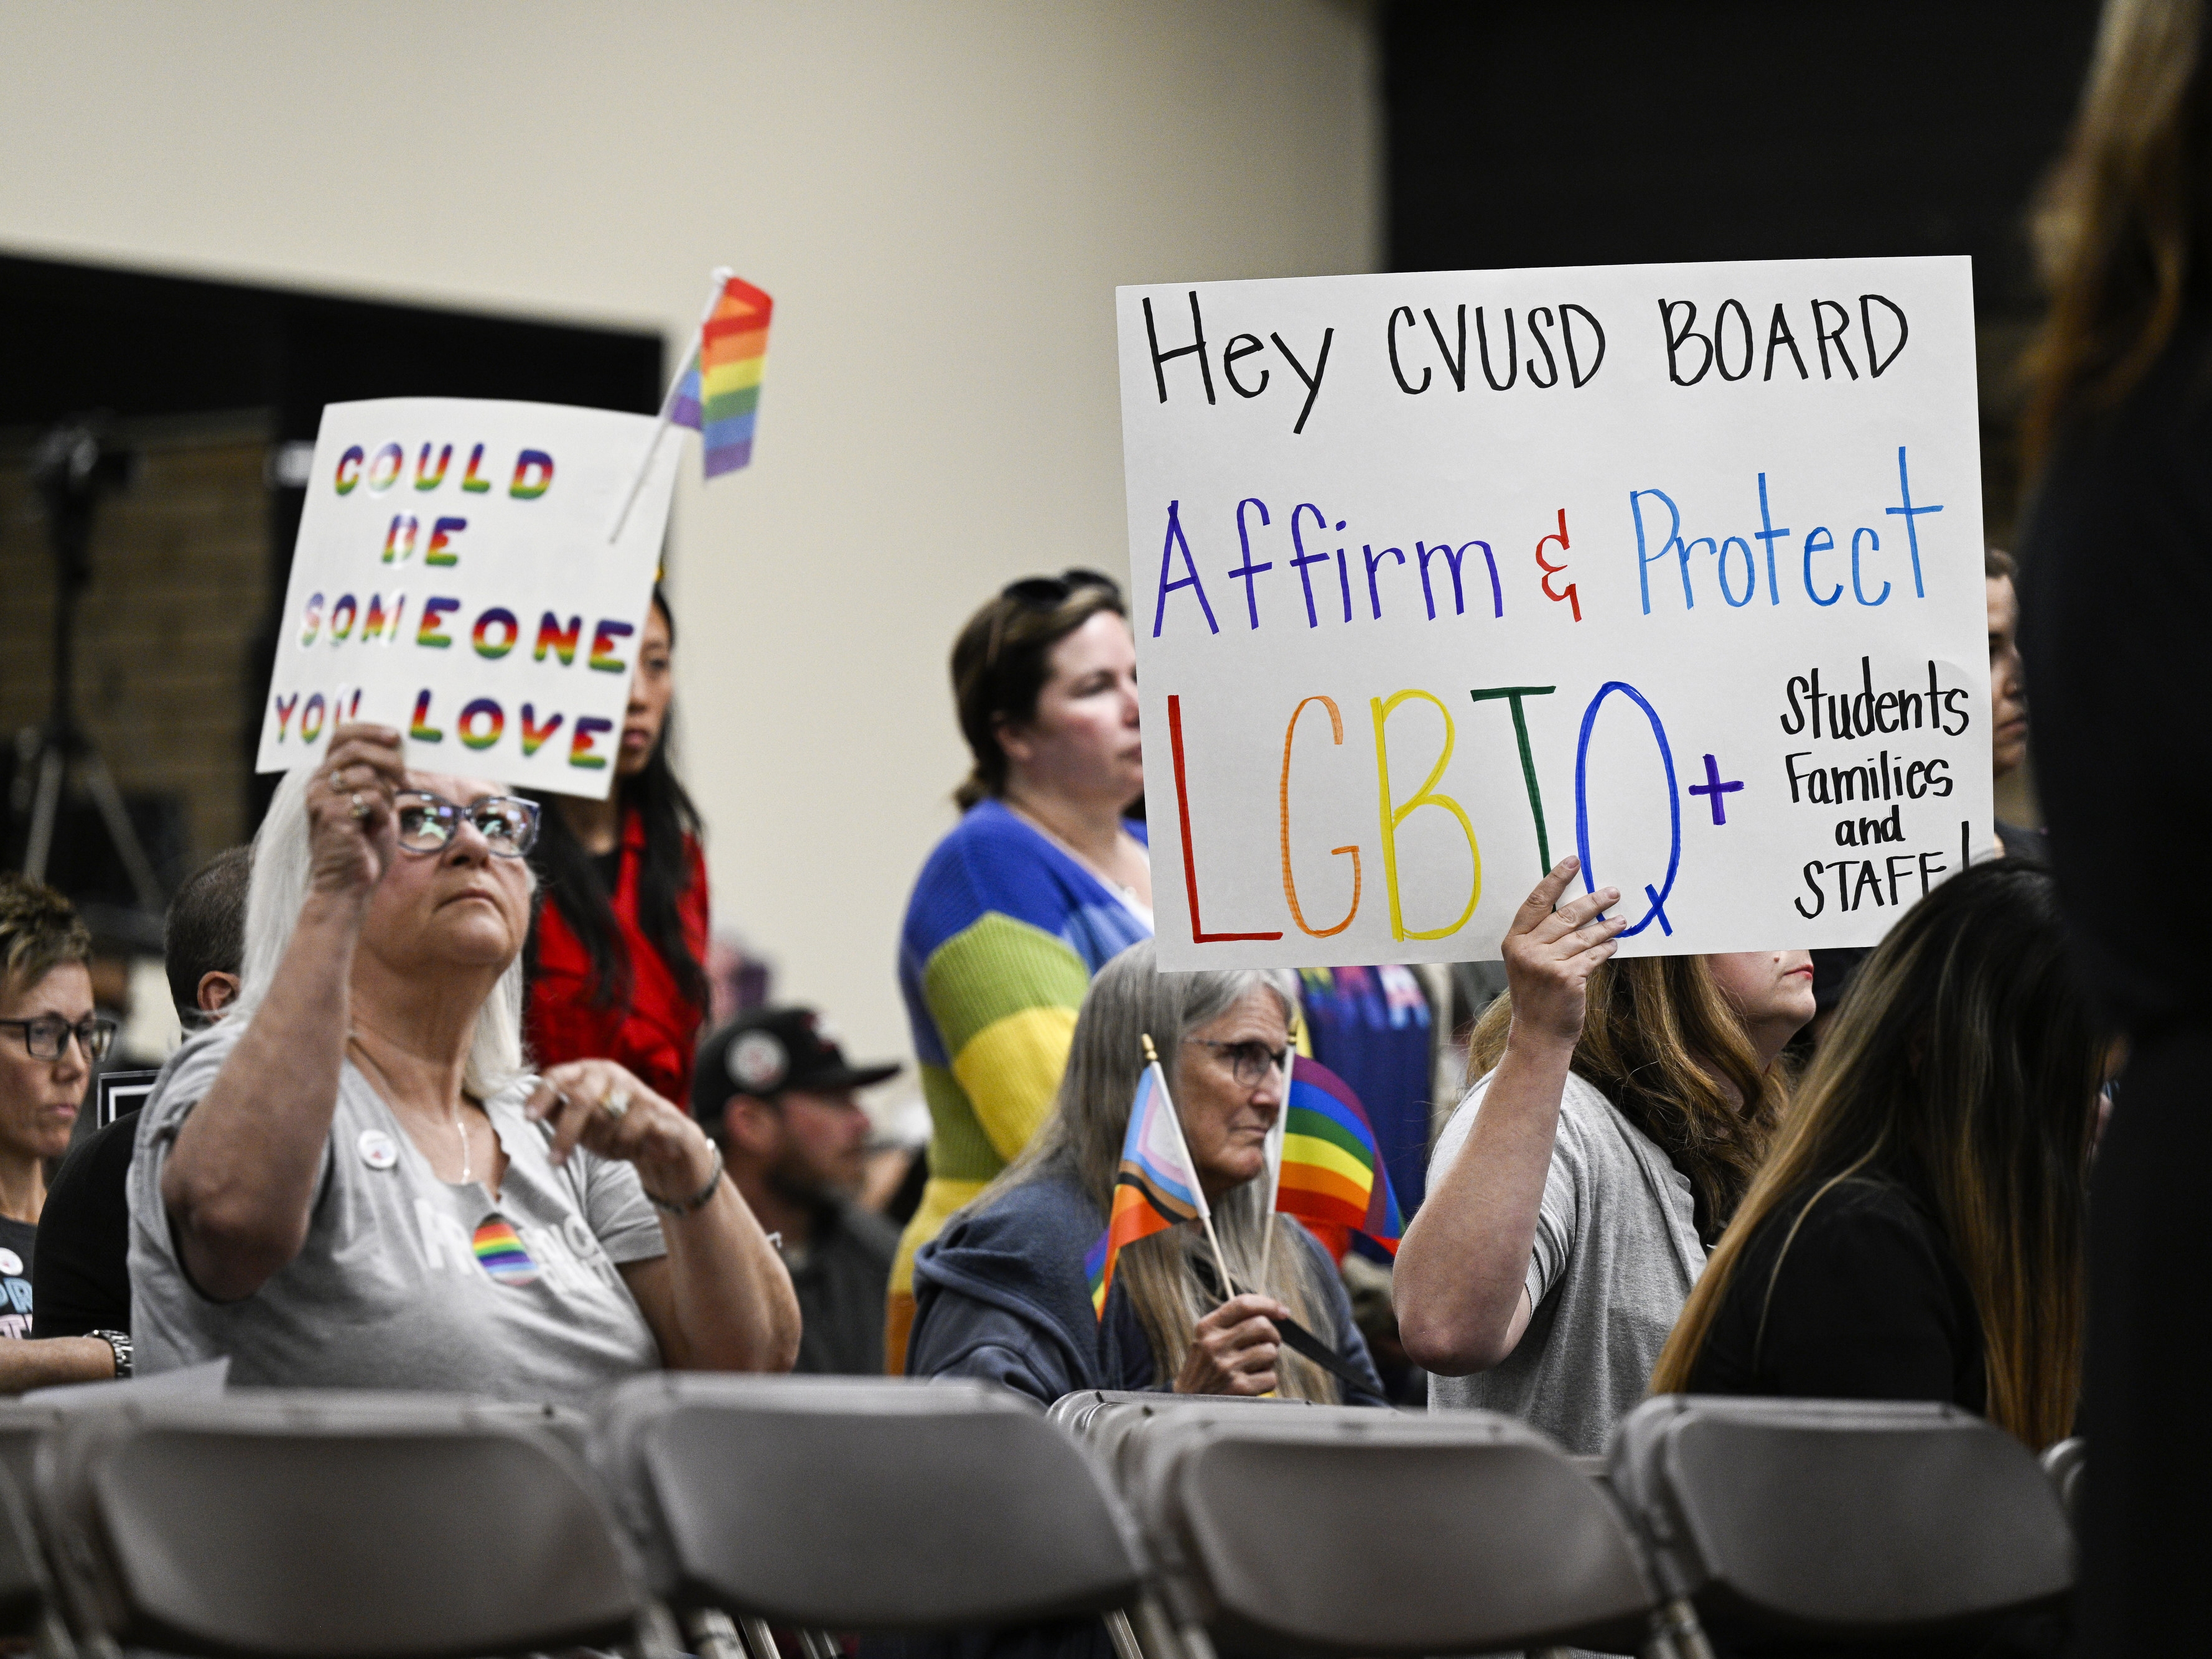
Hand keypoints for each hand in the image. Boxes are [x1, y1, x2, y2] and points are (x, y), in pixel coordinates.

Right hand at [308, 724, 404, 899]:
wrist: (350, 885)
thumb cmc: (365, 845)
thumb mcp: (375, 804)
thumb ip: (379, 777)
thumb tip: (401, 751)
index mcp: (325, 776)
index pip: (341, 735)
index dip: (369, 729)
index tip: (395, 736)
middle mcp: (316, 783)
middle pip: (356, 749)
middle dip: (390, 760)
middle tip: (406, 780)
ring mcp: (320, 799)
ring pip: (367, 774)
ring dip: (387, 795)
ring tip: (382, 816)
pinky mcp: (331, 815)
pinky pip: (371, 798)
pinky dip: (383, 813)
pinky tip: (375, 829)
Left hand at [524, 1059, 714, 1199]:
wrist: (668, 1143)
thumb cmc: (617, 1129)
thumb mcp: (583, 1123)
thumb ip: (558, 1112)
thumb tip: (526, 1107)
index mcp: (590, 1072)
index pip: (559, 1075)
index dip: (542, 1095)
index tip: (528, 1118)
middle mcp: (614, 1075)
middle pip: (581, 1099)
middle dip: (567, 1133)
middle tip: (555, 1161)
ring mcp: (638, 1090)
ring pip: (606, 1122)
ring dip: (603, 1145)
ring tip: (612, 1148)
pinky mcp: (659, 1111)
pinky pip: (629, 1134)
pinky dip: (624, 1149)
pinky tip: (633, 1149)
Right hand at [1174, 1292, 1289, 1394]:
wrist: (1187, 1401)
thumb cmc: (1204, 1367)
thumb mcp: (1206, 1337)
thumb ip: (1232, 1322)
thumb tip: (1275, 1312)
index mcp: (1207, 1327)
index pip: (1243, 1304)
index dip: (1268, 1305)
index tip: (1282, 1311)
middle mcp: (1215, 1344)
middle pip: (1262, 1325)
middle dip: (1273, 1334)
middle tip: (1268, 1342)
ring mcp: (1227, 1367)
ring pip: (1270, 1351)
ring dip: (1269, 1358)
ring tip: (1255, 1364)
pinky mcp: (1239, 1388)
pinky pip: (1271, 1377)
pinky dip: (1267, 1379)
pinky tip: (1253, 1380)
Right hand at [1500, 856, 1625, 1053]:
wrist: (1537, 1035)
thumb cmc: (1536, 998)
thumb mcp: (1527, 964)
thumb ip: (1541, 938)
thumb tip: (1575, 910)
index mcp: (1514, 941)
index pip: (1536, 902)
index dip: (1556, 879)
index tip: (1573, 862)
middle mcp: (1527, 950)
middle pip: (1565, 915)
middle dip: (1593, 901)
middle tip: (1612, 892)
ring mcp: (1546, 963)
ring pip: (1583, 935)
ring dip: (1606, 926)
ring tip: (1621, 919)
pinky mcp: (1567, 977)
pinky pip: (1592, 956)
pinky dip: (1605, 948)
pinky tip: (1614, 943)